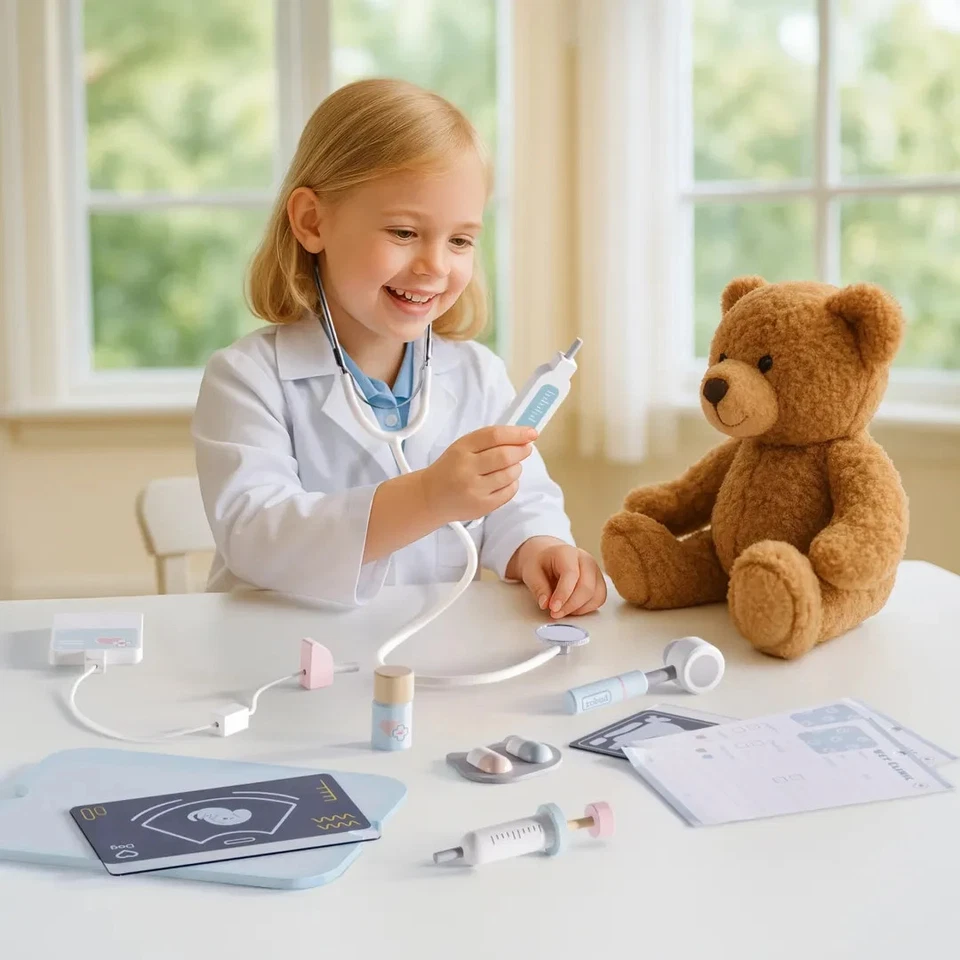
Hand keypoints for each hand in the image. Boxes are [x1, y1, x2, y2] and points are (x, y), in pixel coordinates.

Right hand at [420, 425, 536, 524]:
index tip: (531, 433)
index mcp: (461, 449)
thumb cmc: (451, 468)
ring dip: (516, 468)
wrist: (431, 497)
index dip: (517, 433)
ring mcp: (475, 490)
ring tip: (509, 467)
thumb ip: (489, 440)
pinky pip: (509, 492)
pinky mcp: (482, 507)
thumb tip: (522, 436)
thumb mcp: (462, 447)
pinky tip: (503, 481)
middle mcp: (467, 469)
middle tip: (525, 449)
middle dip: (521, 451)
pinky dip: (512, 483)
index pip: (494, 436)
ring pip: (510, 474)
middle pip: (505, 456)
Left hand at [515, 538, 606, 617]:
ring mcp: (595, 571)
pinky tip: (572, 608)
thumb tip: (545, 604)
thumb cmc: (541, 563)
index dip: (563, 594)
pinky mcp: (599, 582)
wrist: (549, 558)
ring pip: (596, 595)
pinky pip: (599, 599)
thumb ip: (538, 588)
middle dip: (571, 605)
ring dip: (579, 608)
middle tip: (555, 613)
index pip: (571, 574)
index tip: (553, 608)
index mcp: (567, 553)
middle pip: (587, 587)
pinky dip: (586, 608)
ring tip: (562, 610)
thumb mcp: (530, 571)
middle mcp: (586, 560)